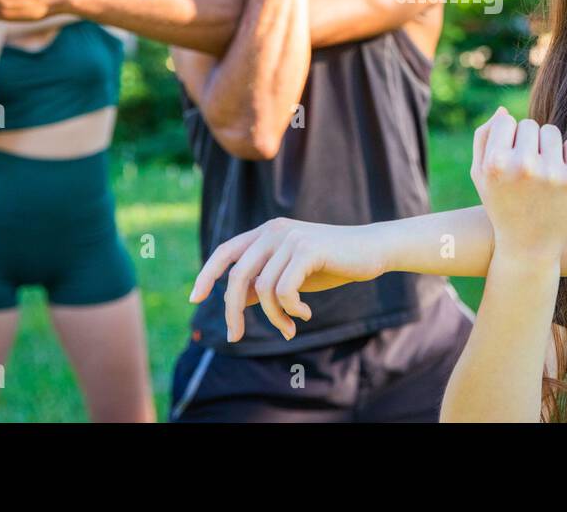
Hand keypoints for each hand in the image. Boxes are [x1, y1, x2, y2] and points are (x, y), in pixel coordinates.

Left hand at [188, 217, 387, 342]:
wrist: (371, 250)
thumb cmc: (331, 264)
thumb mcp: (290, 275)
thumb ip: (262, 282)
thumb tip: (232, 301)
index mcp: (266, 233)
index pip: (225, 251)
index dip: (207, 274)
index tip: (195, 298)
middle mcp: (273, 231)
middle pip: (237, 276)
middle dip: (232, 311)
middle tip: (236, 336)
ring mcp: (290, 238)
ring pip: (262, 289)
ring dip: (274, 317)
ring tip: (290, 328)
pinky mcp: (307, 249)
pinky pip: (284, 290)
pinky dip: (290, 309)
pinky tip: (305, 313)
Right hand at [471, 107, 566, 258]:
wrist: (529, 247)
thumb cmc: (501, 206)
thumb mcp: (481, 176)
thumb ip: (484, 138)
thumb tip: (504, 110)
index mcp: (495, 164)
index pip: (506, 122)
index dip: (507, 139)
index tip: (508, 159)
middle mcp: (522, 166)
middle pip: (529, 125)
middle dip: (528, 142)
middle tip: (526, 169)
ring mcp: (551, 173)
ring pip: (551, 132)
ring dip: (547, 146)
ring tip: (542, 171)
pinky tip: (558, 176)